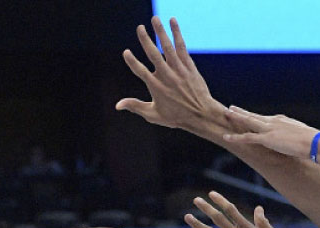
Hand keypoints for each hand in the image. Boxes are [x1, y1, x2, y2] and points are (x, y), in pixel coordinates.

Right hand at [116, 16, 222, 131]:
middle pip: (154, 55)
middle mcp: (167, 77)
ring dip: (161, 32)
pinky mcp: (189, 66)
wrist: (202, 114)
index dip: (133, 62)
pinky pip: (182, 47)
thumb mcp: (154, 115)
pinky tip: (172, 21)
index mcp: (156, 88)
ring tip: (155, 19)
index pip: (141, 72)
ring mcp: (179, 70)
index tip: (126, 52)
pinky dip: (177, 34)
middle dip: (146, 40)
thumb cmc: (177, 117)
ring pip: (168, 48)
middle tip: (139, 27)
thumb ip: (136, 106)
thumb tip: (117, 105)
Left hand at [222, 106, 319, 159]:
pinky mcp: (267, 139)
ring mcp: (269, 129)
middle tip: (232, 108)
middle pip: (254, 116)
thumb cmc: (313, 142)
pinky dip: (236, 138)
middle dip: (242, 112)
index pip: (266, 119)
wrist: (314, 142)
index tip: (251, 116)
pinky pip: (247, 137)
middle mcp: (274, 121)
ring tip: (226, 113)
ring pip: (248, 121)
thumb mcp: (303, 136)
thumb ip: (296, 136)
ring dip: (236, 117)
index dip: (257, 118)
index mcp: (282, 120)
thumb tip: (299, 142)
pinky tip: (226, 137)